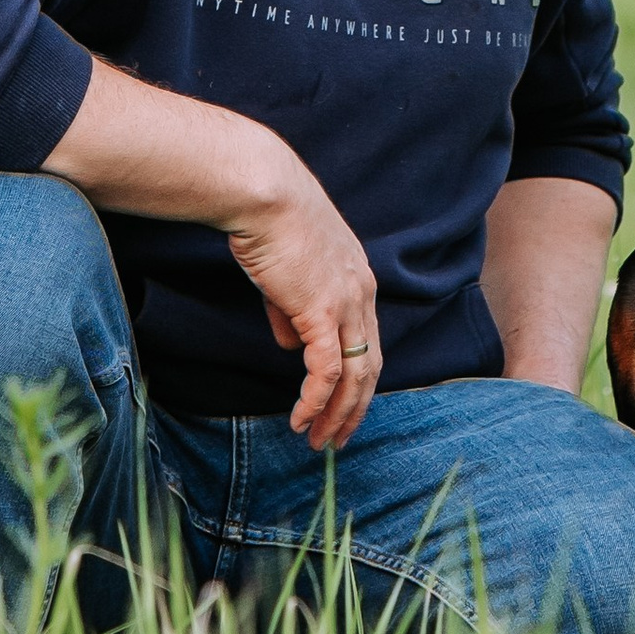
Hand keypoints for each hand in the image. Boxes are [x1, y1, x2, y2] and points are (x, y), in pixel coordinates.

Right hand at [42, 59, 382, 447]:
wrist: (263, 191)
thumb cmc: (266, 222)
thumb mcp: (286, 270)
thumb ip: (290, 308)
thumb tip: (288, 343)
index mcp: (357, 279)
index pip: (368, 339)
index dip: (357, 378)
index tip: (341, 407)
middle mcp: (362, 293)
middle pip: (371, 365)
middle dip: (355, 407)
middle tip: (337, 438)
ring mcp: (346, 302)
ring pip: (355, 374)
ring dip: (338, 414)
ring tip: (319, 442)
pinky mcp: (323, 311)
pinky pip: (326, 371)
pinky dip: (316, 401)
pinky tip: (300, 419)